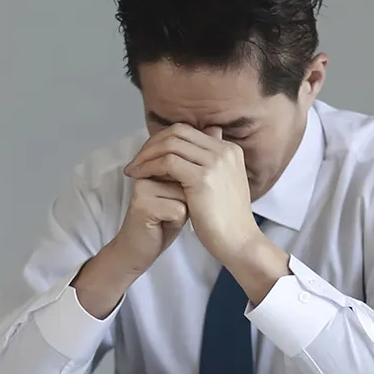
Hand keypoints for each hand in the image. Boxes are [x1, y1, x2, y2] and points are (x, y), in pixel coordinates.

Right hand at [72, 174, 187, 318]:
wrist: (135, 251)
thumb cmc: (159, 226)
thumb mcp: (175, 197)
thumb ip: (183, 181)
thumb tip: (200, 173)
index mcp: (152, 169)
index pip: (185, 171)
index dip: (187, 192)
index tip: (169, 204)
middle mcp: (145, 175)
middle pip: (187, 182)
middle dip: (185, 202)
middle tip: (166, 213)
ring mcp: (143, 190)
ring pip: (185, 196)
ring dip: (182, 212)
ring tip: (165, 219)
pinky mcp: (144, 206)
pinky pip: (179, 211)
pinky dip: (177, 223)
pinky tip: (162, 226)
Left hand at [126, 127, 288, 302]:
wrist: (239, 242)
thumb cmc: (227, 219)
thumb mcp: (222, 184)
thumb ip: (210, 165)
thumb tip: (193, 154)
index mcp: (229, 149)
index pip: (188, 131)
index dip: (163, 140)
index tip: (148, 155)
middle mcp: (224, 150)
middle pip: (178, 132)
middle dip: (152, 143)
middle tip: (137, 160)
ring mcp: (215, 162)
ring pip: (170, 144)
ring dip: (146, 155)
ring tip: (133, 169)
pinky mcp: (203, 178)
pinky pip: (167, 162)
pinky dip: (149, 166)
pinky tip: (139, 177)